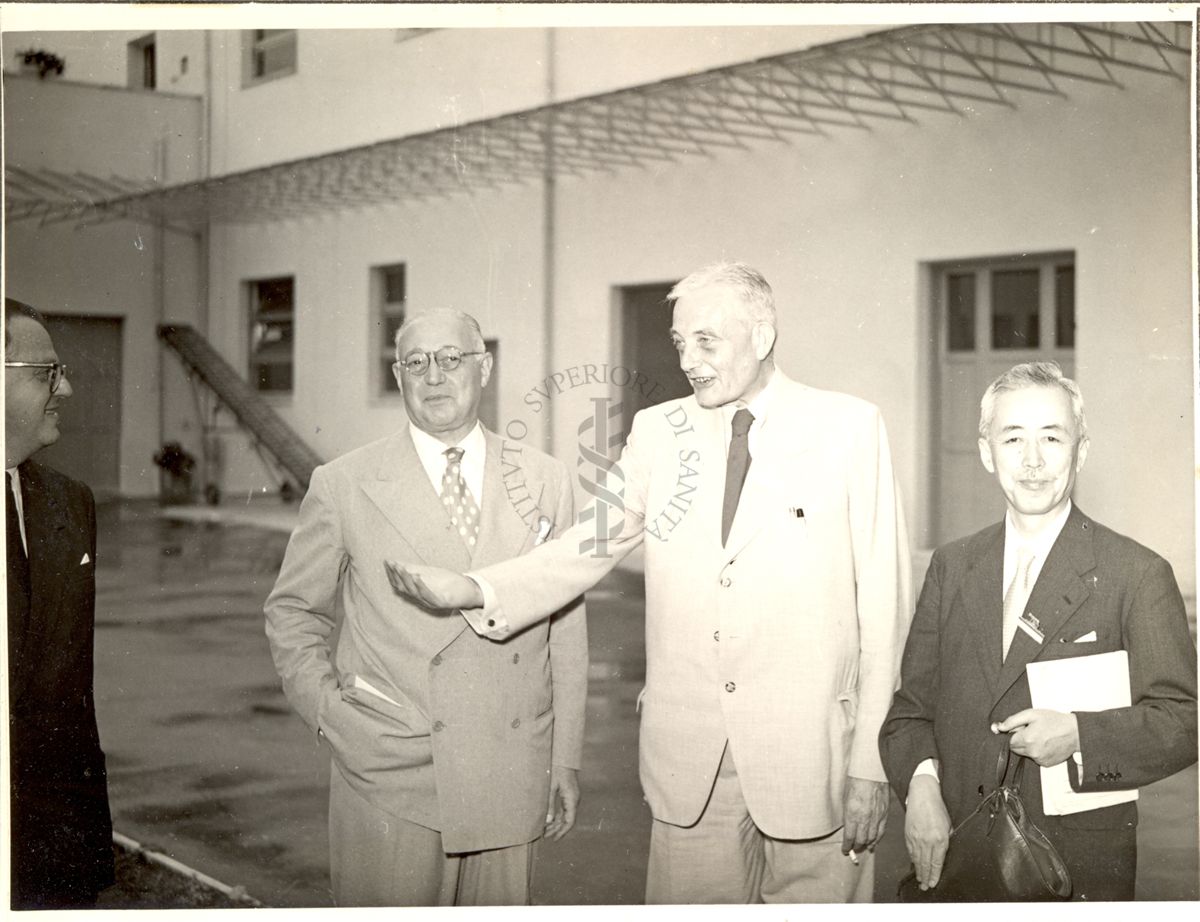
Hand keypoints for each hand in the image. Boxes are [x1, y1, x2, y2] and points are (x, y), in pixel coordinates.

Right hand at [384, 561, 483, 610]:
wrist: (470, 591)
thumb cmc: (450, 583)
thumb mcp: (431, 574)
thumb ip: (416, 570)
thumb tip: (399, 562)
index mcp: (418, 593)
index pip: (400, 585)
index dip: (392, 574)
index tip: (387, 562)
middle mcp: (422, 599)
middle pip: (405, 589)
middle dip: (397, 576)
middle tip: (392, 564)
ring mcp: (431, 602)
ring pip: (414, 593)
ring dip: (407, 580)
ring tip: (401, 568)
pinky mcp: (442, 603)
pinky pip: (429, 596)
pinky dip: (421, 587)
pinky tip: (417, 577)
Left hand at [544, 766, 579, 840]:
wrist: (564, 757)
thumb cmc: (556, 769)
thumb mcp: (550, 787)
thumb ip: (549, 805)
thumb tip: (548, 822)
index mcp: (571, 799)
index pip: (569, 821)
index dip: (562, 832)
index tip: (553, 839)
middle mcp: (574, 800)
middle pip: (567, 820)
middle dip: (557, 829)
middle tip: (545, 836)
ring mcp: (572, 797)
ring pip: (566, 815)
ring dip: (556, 824)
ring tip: (545, 831)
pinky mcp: (569, 794)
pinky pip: (564, 809)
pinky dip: (557, 816)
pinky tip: (550, 821)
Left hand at [841, 776, 888, 855]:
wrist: (871, 772)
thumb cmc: (856, 781)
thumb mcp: (845, 798)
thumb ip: (848, 814)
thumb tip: (848, 827)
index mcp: (852, 814)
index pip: (849, 837)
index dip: (847, 846)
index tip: (845, 850)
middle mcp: (865, 818)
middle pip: (861, 840)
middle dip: (857, 847)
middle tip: (854, 849)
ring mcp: (876, 817)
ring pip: (872, 838)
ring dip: (867, 845)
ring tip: (864, 848)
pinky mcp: (884, 815)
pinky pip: (881, 831)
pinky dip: (878, 839)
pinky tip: (874, 842)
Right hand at [904, 774, 950, 889]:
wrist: (922, 795)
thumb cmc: (937, 808)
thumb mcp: (948, 826)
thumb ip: (946, 841)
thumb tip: (944, 853)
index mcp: (940, 839)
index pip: (937, 862)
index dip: (935, 875)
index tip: (933, 883)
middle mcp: (927, 840)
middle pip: (926, 864)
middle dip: (926, 877)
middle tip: (925, 887)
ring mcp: (916, 838)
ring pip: (917, 859)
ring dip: (919, 871)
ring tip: (919, 880)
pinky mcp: (908, 834)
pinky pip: (910, 851)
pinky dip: (913, 859)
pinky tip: (915, 865)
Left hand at [993, 708, 1079, 766]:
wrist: (1075, 732)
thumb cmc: (1054, 721)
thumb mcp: (1031, 714)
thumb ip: (1012, 721)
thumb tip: (998, 727)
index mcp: (1027, 739)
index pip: (1008, 741)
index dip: (1013, 734)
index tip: (1020, 729)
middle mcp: (1032, 752)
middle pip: (1015, 749)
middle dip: (1020, 740)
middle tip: (1032, 731)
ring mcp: (1040, 760)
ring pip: (1025, 754)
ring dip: (1029, 746)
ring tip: (1041, 736)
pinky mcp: (1046, 764)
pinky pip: (1035, 758)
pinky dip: (1037, 752)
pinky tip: (1046, 744)